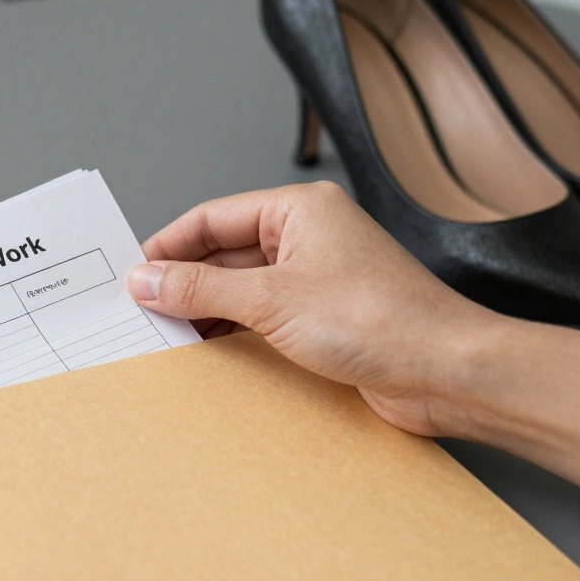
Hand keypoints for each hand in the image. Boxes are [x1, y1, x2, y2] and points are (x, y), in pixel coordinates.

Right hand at [127, 182, 579, 498]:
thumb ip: (200, 288)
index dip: (168, 246)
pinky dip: (233, 330)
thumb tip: (148, 280)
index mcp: (299, 210)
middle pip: (224, 251)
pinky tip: (209, 350)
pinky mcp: (325, 316)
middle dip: (184, 281)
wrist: (445, 371)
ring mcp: (318, 277)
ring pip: (241, 286)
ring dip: (206, 309)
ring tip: (168, 334)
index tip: (134, 276)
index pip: (212, 217)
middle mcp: (309, 237)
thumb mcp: (269, 300)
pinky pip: (263, 315)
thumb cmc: (380, 320)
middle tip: (142, 310)